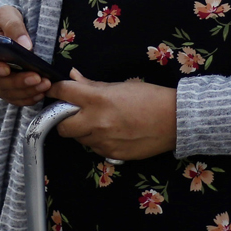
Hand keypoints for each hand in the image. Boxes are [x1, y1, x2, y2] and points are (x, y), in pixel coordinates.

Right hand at [0, 5, 52, 106]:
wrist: (5, 31)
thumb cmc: (1, 22)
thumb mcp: (5, 15)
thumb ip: (13, 26)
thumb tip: (26, 45)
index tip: (6, 69)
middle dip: (18, 82)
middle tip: (36, 77)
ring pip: (9, 94)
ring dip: (27, 91)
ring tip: (45, 84)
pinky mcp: (7, 90)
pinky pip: (17, 99)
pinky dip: (30, 97)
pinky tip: (42, 92)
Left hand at [51, 70, 177, 160]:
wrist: (175, 120)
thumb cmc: (150, 97)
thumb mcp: (120, 86)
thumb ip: (93, 85)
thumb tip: (74, 76)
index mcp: (98, 100)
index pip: (64, 93)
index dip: (56, 90)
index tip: (55, 90)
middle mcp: (97, 122)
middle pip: (62, 126)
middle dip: (64, 119)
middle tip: (74, 113)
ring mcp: (104, 141)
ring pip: (79, 139)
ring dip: (83, 130)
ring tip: (99, 122)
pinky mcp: (112, 154)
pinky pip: (95, 148)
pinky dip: (98, 141)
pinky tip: (112, 132)